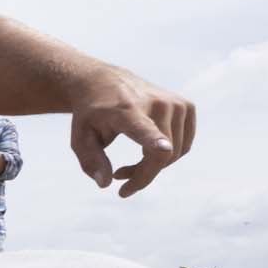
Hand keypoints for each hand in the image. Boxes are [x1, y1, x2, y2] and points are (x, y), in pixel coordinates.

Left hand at [70, 70, 195, 196]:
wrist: (103, 82)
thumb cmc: (90, 115)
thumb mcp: (81, 139)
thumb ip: (91, 162)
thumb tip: (105, 185)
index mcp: (127, 111)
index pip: (144, 128)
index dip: (155, 141)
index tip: (163, 148)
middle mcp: (156, 103)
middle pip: (162, 154)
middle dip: (141, 176)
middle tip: (118, 178)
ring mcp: (175, 103)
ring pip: (175, 153)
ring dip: (152, 169)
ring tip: (125, 168)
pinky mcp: (186, 107)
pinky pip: (183, 146)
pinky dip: (167, 157)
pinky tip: (145, 154)